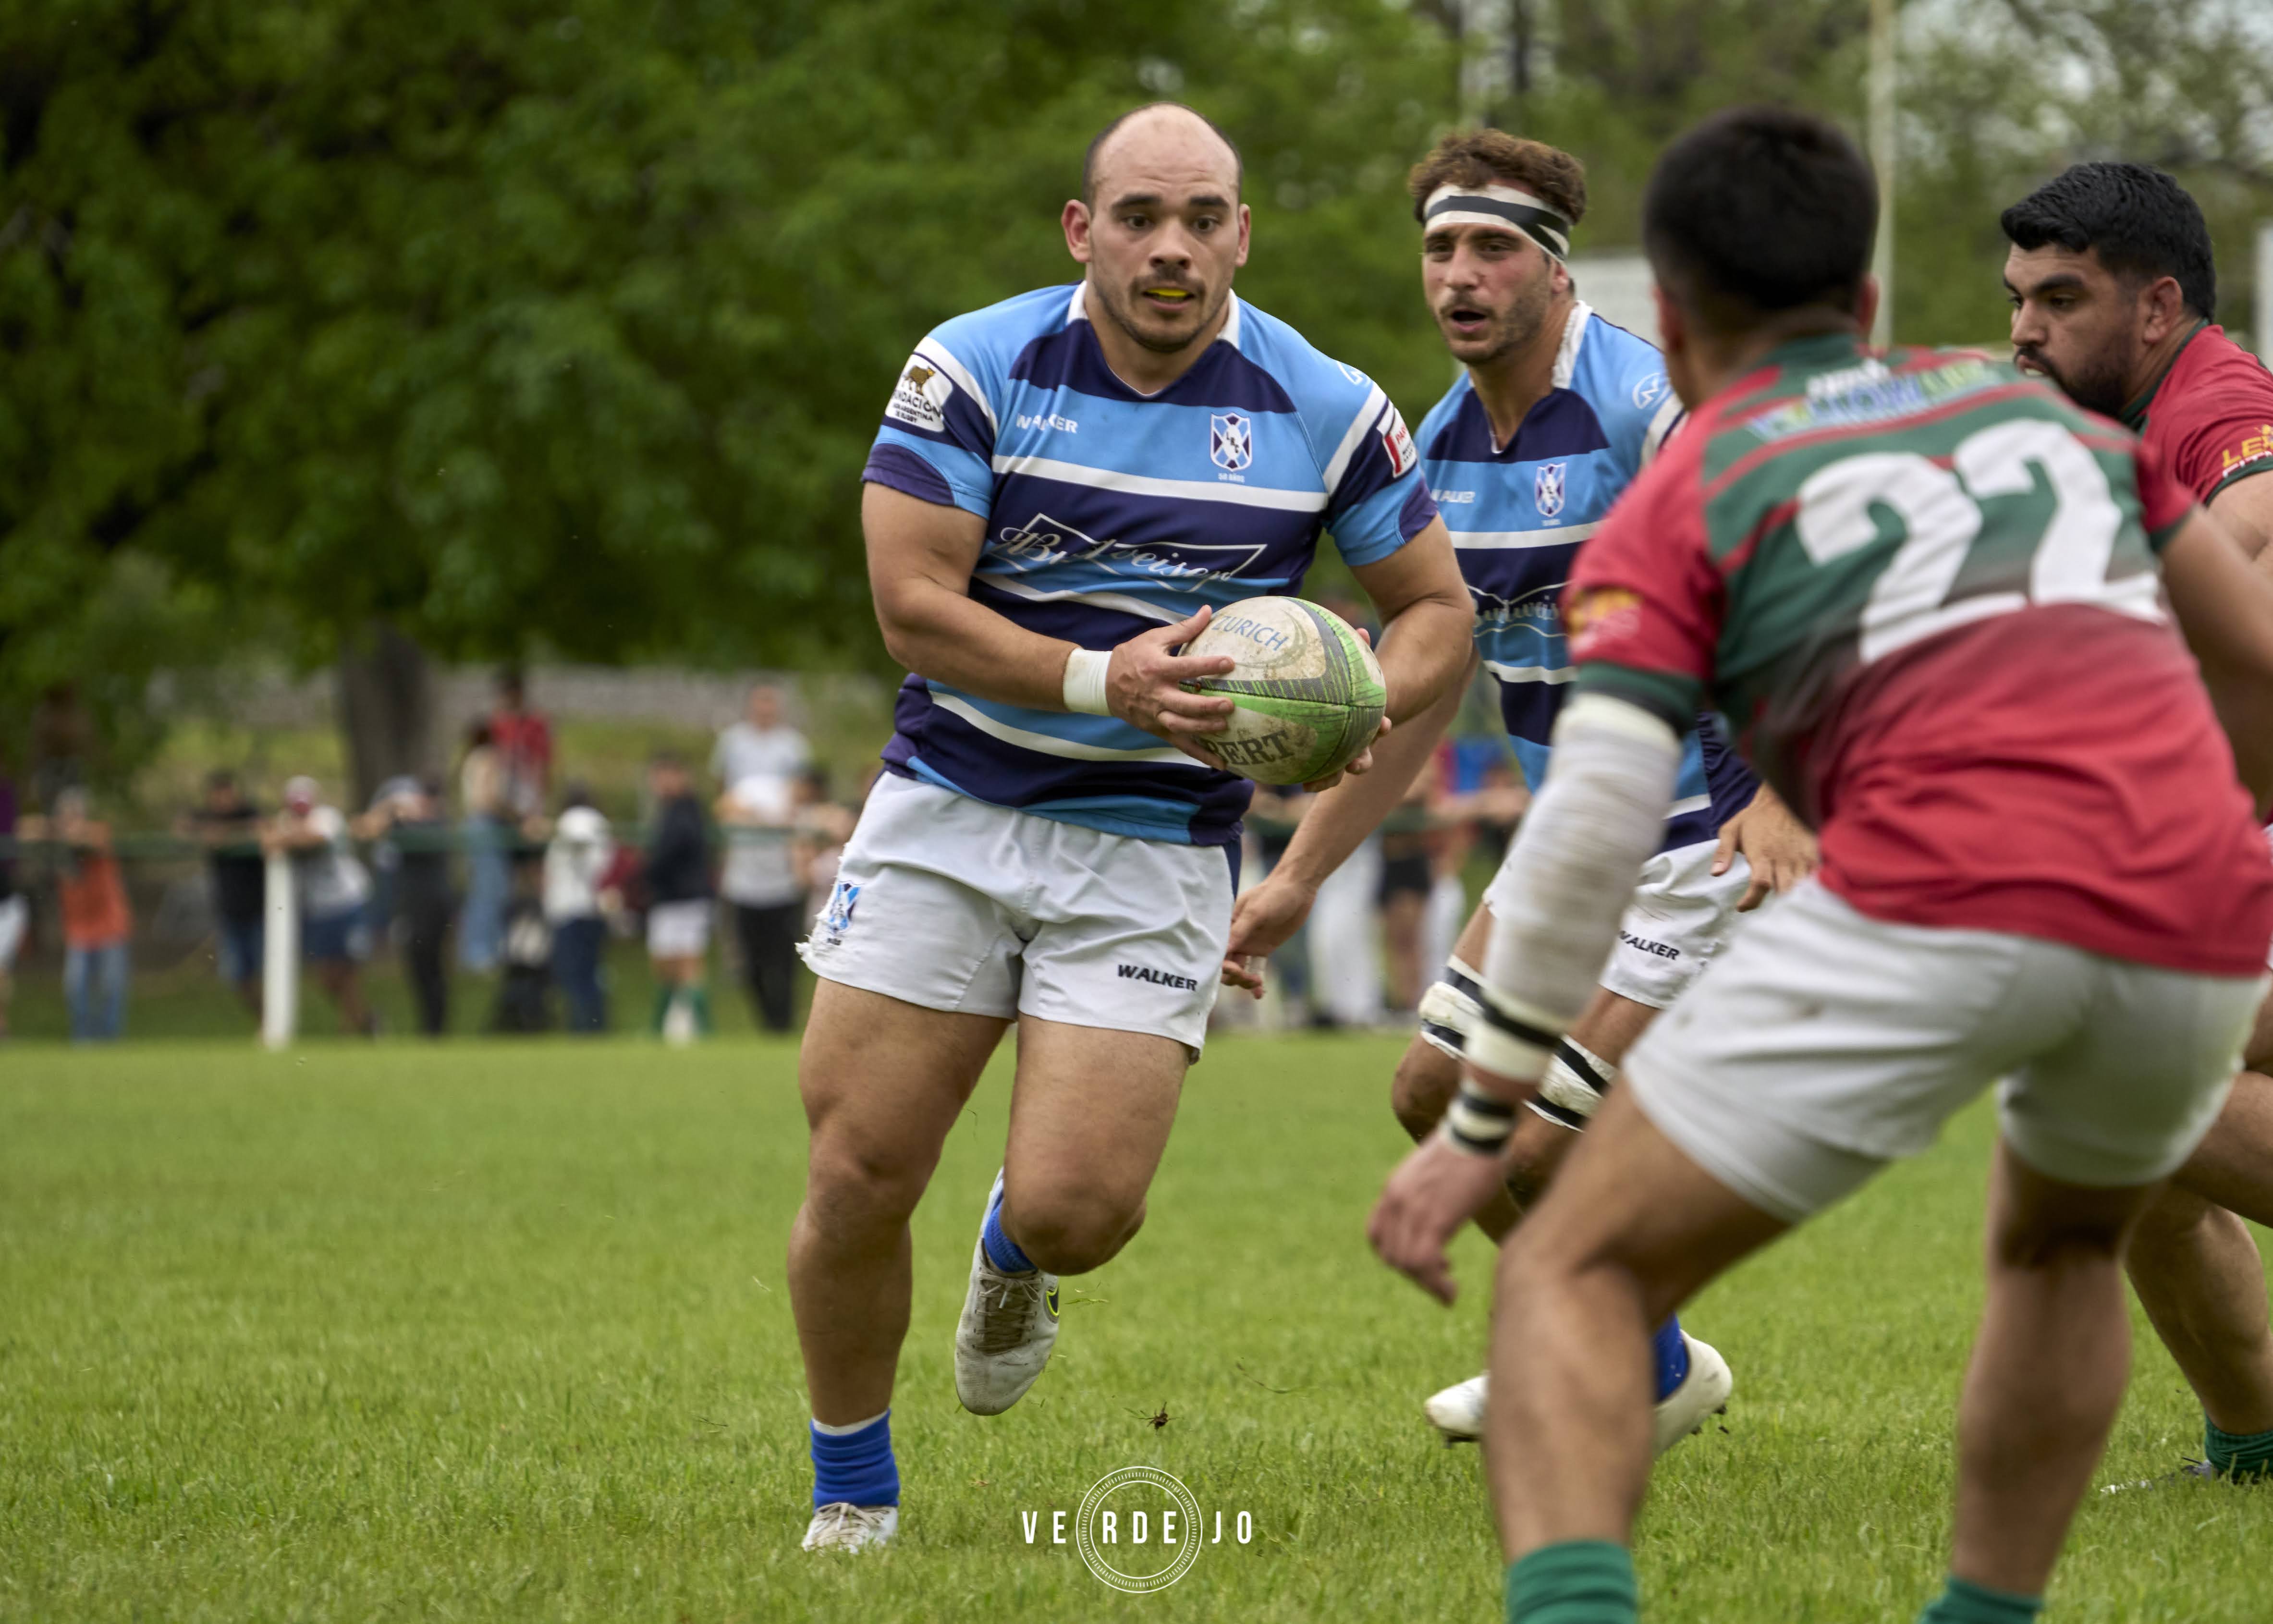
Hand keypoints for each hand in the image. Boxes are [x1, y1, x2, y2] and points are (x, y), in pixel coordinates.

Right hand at [1108, 605, 1235, 768]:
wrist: (1102, 684)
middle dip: (1207, 706)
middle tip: (1229, 704)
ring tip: (1224, 727)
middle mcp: (1157, 695)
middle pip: (1184, 704)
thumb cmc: (1131, 657)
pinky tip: (1221, 763)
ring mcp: (1157, 715)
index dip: (1209, 666)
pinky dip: (1201, 755)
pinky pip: (1180, 744)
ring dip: (1203, 729)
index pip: (1187, 668)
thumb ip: (1183, 628)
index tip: (1230, 663)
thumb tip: (1209, 611)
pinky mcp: (1157, 729)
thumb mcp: (1154, 638)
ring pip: (1181, 726)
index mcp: (1157, 669)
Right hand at [1219, 872, 1319, 995]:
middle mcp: (1236, 937)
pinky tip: (1260, 993)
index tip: (1236, 969)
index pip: (1218, 951)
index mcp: (1228, 926)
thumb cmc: (1274, 894)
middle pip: (1226, 965)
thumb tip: (1223, 951)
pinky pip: (1257, 968)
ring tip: (1256, 984)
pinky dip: (1256, 981)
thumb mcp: (1256, 912)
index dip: (1223, 965)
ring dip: (1244, 981)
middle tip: (1249, 978)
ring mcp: (1250, 944)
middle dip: (1234, 976)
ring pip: (1240, 970)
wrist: (1297, 888)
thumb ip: (1240, 931)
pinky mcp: (1264, 949)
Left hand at [1297, 626, 1384, 791]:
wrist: (1341, 707)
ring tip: (1312, 785)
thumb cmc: (1347, 685)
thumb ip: (1357, 651)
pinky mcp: (1317, 759)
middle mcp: (1354, 743)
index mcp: (1366, 723)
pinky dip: (1301, 773)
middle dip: (1360, 762)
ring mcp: (1337, 754)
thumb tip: (1360, 630)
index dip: (1381, 727)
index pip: (1378, 727)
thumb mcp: (1352, 669)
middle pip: (1362, 757)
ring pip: (1335, 771)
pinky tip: (1280, 775)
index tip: (1384, 725)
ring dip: (1327, 779)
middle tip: (1356, 763)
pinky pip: (1309, 769)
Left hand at [1368, 1125, 1517, 1305]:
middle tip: (1438, 1281)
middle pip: (1390, 1255)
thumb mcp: (1434, 1174)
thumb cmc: (1468, 1150)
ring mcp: (1412, 1210)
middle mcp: (1396, 1201)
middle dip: (1413, 1275)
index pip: (1376, 1235)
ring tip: (1446, 1292)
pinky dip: (1435, 1285)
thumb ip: (1425, 1194)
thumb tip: (1439, 1208)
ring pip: (1406, 1264)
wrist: (1477, 1131)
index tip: (1419, 1263)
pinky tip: (1450, 1293)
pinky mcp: (1435, 1219)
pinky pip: (1424, 1263)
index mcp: (1394, 1189)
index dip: (1394, 1256)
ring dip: (1426, 1284)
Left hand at [1711, 783, 1817, 911]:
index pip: (1760, 884)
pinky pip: (1815, 878)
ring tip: (1781, 906)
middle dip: (1775, 905)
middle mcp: (1783, 858)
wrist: (1783, 798)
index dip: (1751, 901)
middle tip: (1765, 910)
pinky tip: (1800, 893)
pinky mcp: (1814, 854)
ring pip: (1801, 888)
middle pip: (1785, 891)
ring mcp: (1801, 857)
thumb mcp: (1731, 830)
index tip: (1741, 907)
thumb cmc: (1754, 817)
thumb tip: (1716, 873)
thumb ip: (1723, 852)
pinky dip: (1808, 888)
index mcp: (1762, 854)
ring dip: (1792, 899)